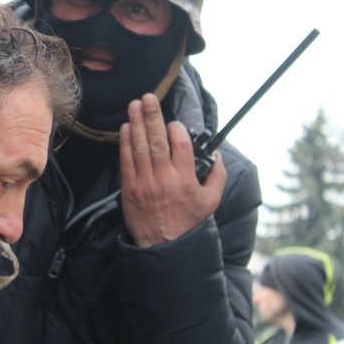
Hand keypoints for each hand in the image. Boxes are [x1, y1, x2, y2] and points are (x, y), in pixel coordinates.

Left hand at [119, 94, 226, 247]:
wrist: (163, 246)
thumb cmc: (188, 222)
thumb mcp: (211, 201)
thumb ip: (218, 176)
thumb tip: (217, 155)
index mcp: (185, 180)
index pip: (180, 147)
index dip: (176, 130)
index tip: (173, 122)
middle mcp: (164, 179)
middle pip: (157, 142)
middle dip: (152, 117)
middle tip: (148, 98)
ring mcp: (144, 183)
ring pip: (139, 148)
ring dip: (136, 124)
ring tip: (135, 105)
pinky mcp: (129, 189)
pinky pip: (126, 161)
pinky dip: (125, 143)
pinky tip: (125, 128)